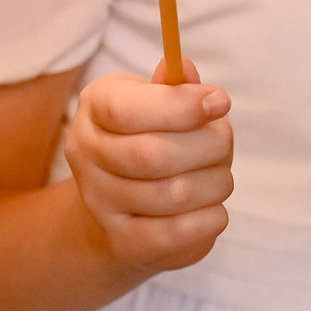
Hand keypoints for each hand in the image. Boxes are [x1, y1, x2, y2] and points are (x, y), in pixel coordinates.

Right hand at [65, 60, 232, 276]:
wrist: (121, 210)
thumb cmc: (152, 141)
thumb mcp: (160, 105)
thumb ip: (175, 88)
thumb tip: (186, 69)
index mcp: (95, 106)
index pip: (128, 110)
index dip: (180, 106)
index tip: (221, 103)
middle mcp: (85, 152)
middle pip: (154, 155)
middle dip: (209, 148)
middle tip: (224, 146)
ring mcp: (98, 201)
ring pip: (174, 194)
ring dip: (216, 183)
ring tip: (218, 178)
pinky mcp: (122, 241)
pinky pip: (179, 232)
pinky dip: (210, 218)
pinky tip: (211, 208)